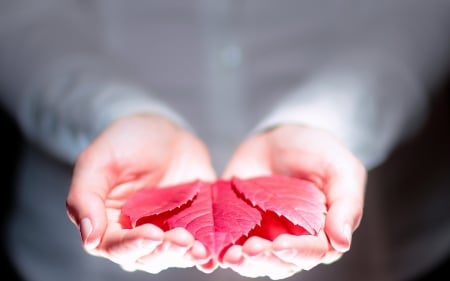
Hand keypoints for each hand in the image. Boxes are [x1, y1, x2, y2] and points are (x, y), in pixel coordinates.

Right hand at [66, 114, 216, 273]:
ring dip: (184, 256)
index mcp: (106, 221)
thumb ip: (85, 197)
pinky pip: (196, 243)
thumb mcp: (99, 159)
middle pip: (146, 256)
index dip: (134, 245)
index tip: (154, 234)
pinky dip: (204, 252)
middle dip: (164, 252)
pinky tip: (213, 253)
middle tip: (183, 240)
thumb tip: (90, 239)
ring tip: (200, 250)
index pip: (115, 245)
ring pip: (171, 255)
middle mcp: (134, 232)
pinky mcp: (190, 224)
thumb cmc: (126, 141)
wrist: (165, 131)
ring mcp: (164, 230)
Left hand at [221, 124, 366, 279]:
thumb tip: (342, 243)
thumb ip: (347, 204)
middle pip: (283, 262)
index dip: (298, 252)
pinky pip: (236, 247)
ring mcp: (268, 235)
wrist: (280, 135)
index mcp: (324, 231)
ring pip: (259, 261)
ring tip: (232, 255)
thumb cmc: (317, 151)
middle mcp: (296, 239)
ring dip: (246, 263)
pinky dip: (226, 253)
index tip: (280, 245)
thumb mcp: (339, 168)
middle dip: (266, 259)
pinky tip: (219, 252)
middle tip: (251, 248)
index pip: (314, 251)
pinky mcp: (243, 226)